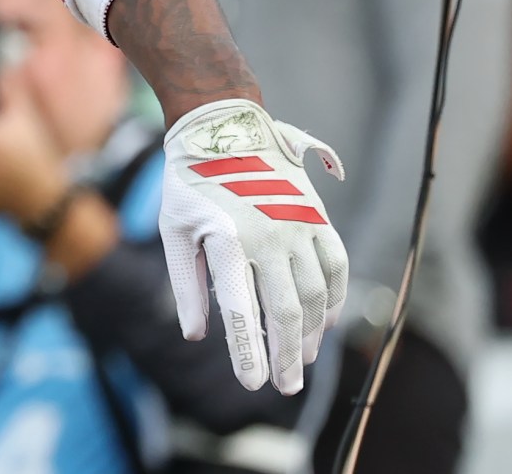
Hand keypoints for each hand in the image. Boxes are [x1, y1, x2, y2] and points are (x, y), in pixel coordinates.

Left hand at [159, 98, 348, 394]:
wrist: (223, 125)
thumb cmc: (190, 181)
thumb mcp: (174, 230)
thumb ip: (185, 284)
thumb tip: (195, 334)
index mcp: (229, 243)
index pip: (243, 313)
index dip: (250, 353)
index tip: (253, 385)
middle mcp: (270, 238)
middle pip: (287, 312)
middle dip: (286, 356)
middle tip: (285, 387)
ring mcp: (299, 227)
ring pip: (316, 295)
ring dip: (312, 333)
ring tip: (302, 359)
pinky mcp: (317, 217)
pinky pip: (337, 266)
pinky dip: (336, 297)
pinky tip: (327, 320)